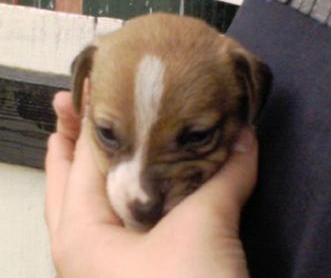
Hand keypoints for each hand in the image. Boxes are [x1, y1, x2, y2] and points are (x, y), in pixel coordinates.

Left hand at [45, 91, 257, 277]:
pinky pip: (120, 223)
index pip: (78, 162)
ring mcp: (107, 265)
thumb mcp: (205, 230)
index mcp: (82, 237)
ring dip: (95, 169)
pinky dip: (126, 196)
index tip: (84, 85)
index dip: (83, 121)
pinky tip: (139, 182)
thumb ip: (226, 178)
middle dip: (70, 142)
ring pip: (91, 205)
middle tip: (71, 102)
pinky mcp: (136, 272)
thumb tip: (246, 136)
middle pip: (68, 183)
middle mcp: (85, 250)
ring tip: (97, 134)